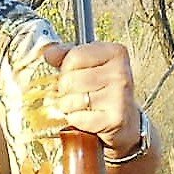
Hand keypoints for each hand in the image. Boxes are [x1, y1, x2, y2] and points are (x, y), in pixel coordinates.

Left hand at [42, 41, 142, 158]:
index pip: (74, 56)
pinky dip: (75, 120)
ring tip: (79, 106)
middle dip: (65, 90)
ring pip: (71, 100)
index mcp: (115, 52)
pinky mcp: (114, 119)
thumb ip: (68, 55)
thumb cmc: (104, 90)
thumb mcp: (90, 65)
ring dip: (68, 106)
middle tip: (75, 93)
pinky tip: (85, 117)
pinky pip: (77, 118)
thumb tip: (49, 53)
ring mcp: (118, 96)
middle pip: (70, 80)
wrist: (124, 120)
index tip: (73, 74)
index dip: (65, 68)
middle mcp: (120, 72)